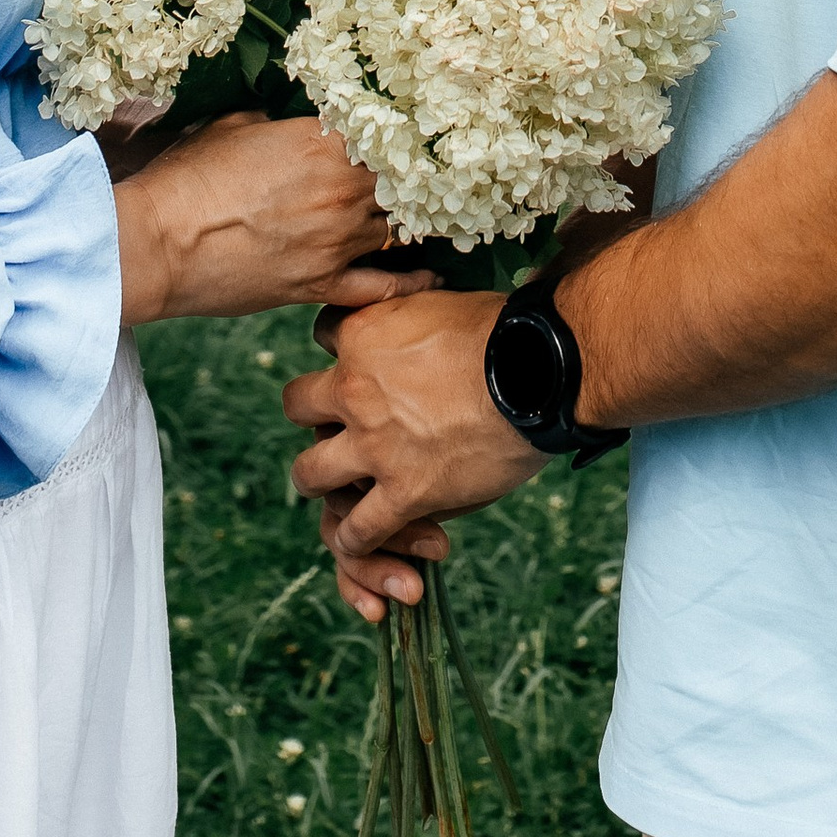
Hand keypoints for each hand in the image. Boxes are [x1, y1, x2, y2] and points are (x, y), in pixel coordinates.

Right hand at [115, 114, 431, 327]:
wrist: (157, 244)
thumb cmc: (188, 177)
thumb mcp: (234, 126)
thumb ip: (278, 124)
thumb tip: (291, 127)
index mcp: (322, 142)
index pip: (386, 134)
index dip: (399, 135)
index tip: (408, 134)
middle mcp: (340, 191)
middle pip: (401, 182)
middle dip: (410, 178)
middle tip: (424, 176)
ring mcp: (335, 242)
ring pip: (398, 229)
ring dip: (409, 221)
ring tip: (429, 216)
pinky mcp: (321, 286)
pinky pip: (384, 286)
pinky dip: (412, 280)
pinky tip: (431, 272)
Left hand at [283, 292, 541, 578]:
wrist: (539, 372)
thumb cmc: (504, 329)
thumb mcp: (444, 299)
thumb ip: (415, 313)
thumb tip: (421, 296)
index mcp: (364, 332)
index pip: (322, 334)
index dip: (339, 348)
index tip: (359, 359)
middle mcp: (354, 388)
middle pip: (297, 405)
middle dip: (313, 414)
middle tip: (336, 425)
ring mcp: (374, 445)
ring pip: (310, 473)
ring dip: (319, 480)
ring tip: (332, 487)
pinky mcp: (404, 493)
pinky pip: (359, 530)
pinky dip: (355, 540)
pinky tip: (361, 539)